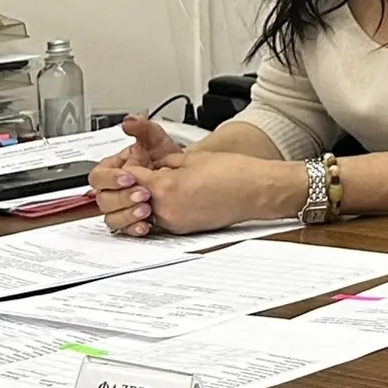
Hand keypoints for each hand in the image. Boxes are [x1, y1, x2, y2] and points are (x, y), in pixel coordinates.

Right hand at [88, 117, 181, 235]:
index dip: (110, 178)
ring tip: (146, 208)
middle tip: (142, 193)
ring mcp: (121, 206)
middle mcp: (112, 189)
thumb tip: (129, 121)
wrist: (183, 175)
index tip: (128, 177)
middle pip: (103, 199)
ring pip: (111, 217)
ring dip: (127, 214)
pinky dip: (134, 228)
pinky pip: (125, 230)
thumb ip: (143, 128)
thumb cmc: (164, 157)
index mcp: (112, 169)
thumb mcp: (156, 139)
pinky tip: (145, 225)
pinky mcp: (131, 220)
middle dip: (122, 197)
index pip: (98, 176)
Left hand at [121, 150, 291, 236]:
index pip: (132, 178)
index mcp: (166, 187)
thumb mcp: (193, 158)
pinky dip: (162, 208)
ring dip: (148, 199)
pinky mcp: (185, 230)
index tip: (137, 161)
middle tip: (145, 172)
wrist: (256, 191)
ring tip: (162, 184)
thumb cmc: (234, 173)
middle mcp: (167, 210)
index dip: (132, 166)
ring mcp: (176, 223)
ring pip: (146, 212)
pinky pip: (163, 219)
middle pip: (134, 198)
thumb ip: (167, 163)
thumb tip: (154, 166)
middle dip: (137, 184)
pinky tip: (175, 195)